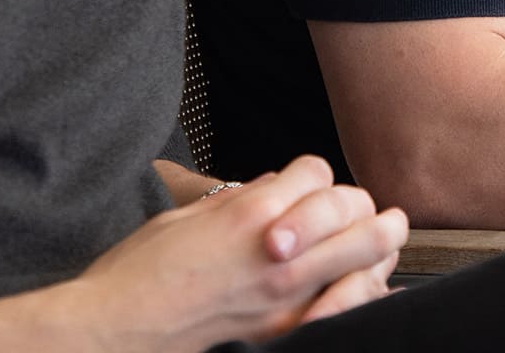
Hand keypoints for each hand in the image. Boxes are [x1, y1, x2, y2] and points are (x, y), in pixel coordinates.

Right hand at [69, 154, 407, 351]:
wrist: (115, 332)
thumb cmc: (137, 274)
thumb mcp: (186, 216)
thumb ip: (237, 199)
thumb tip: (272, 185)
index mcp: (250, 212)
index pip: (316, 171)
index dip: (313, 175)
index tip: (308, 186)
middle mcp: (279, 250)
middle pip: (354, 208)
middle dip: (365, 205)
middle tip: (378, 212)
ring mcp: (287, 295)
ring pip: (365, 255)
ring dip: (381, 243)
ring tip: (388, 239)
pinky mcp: (284, 332)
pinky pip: (347, 306)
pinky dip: (363, 291)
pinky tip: (365, 285)